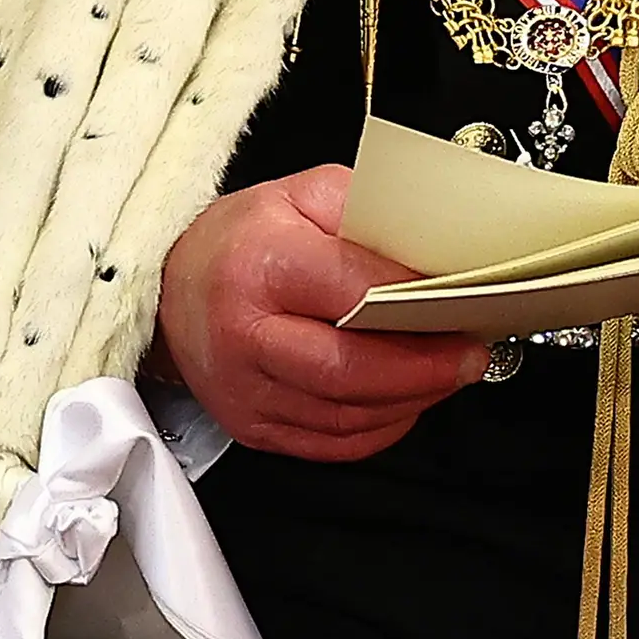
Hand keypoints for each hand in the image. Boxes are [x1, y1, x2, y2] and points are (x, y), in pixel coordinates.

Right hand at [156, 166, 492, 460]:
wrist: (168, 290)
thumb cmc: (236, 242)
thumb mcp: (299, 196)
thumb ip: (365, 212)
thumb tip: (430, 245)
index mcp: (260, 266)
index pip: (352, 290)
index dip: (416, 298)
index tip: (462, 296)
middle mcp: (247, 335)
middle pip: (351, 369)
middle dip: (425, 366)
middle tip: (470, 352)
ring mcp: (247, 390)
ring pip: (347, 414)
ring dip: (411, 399)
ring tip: (448, 373)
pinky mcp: (254, 426)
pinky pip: (331, 443)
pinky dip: (380, 427)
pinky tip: (405, 401)